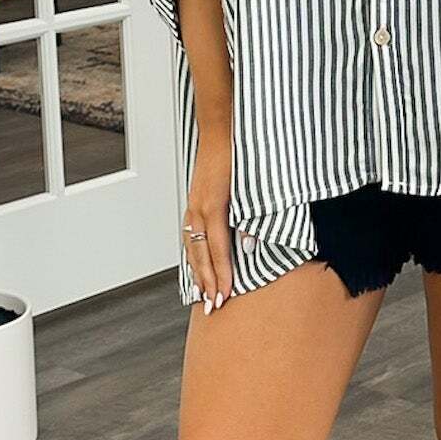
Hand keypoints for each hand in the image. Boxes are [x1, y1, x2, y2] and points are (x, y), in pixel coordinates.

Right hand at [184, 135, 233, 311]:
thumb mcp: (251, 187)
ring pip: (191, 247)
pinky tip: (197, 265)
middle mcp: (199, 210)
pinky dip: (192, 255)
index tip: (225, 296)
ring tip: (202, 294)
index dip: (221, 276)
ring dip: (197, 273)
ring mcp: (193, 206)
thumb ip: (249, 218)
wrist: (221, 132)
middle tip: (212, 307)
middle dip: (206, 283)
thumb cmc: (239, 156)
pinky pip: (189, 236)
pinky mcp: (194, 202)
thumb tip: (249, 246)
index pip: (217, 251)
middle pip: (200, 255)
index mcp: (213, 207)